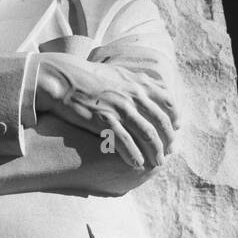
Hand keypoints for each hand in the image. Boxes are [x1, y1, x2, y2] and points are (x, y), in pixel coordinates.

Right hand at [34, 55, 179, 168]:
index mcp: (138, 83)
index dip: (174, 118)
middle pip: (160, 121)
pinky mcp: (104, 120)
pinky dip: (133, 154)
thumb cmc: (88, 77)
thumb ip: (135, 82)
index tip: (175, 131)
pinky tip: (137, 164)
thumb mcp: (118, 73)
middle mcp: (133, 95)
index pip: (167, 102)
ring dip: (155, 151)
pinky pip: (124, 141)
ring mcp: (120, 108)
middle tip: (168, 153)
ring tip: (157, 163)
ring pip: (146, 133)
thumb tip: (147, 89)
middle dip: (167, 140)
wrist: (62, 78)